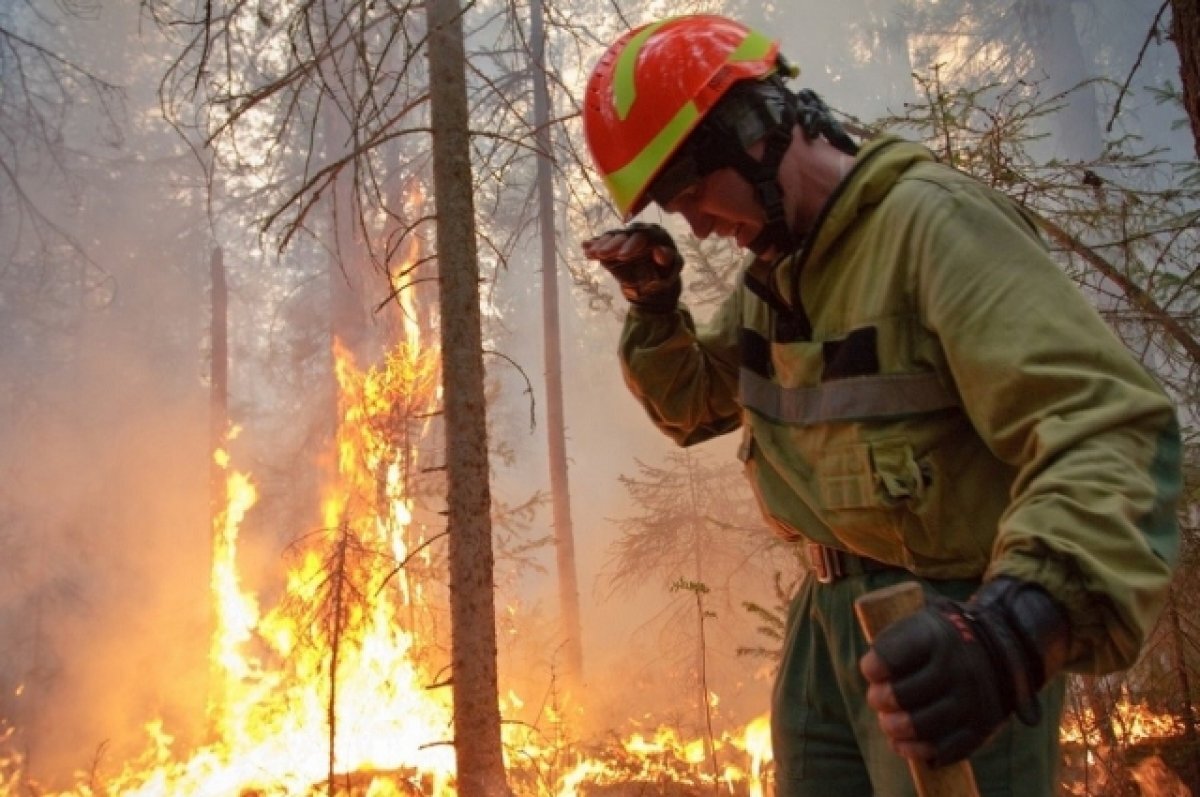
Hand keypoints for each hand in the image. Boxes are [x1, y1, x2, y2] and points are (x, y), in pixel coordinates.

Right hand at [582, 223, 682, 311]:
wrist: (652, 284)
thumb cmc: (664, 274)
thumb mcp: (671, 270)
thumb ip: (668, 260)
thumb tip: (661, 252)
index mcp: (655, 235)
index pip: (643, 236)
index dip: (632, 245)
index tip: (622, 256)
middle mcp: (639, 233)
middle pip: (624, 236)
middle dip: (612, 244)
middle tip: (601, 254)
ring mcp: (625, 239)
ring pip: (612, 238)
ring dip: (600, 245)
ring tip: (590, 252)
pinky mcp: (613, 246)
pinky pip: (603, 244)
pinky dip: (594, 246)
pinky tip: (585, 247)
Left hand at [859, 578, 1069, 766]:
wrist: (1000, 645)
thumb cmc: (940, 636)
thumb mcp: (920, 618)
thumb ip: (893, 638)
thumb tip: (871, 670)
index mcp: (936, 635)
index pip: (891, 657)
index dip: (873, 668)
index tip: (871, 670)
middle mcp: (958, 666)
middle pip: (902, 695)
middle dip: (880, 700)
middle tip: (877, 698)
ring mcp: (972, 698)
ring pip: (922, 725)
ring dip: (895, 728)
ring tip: (888, 723)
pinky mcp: (983, 725)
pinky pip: (947, 748)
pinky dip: (919, 751)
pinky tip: (903, 745)